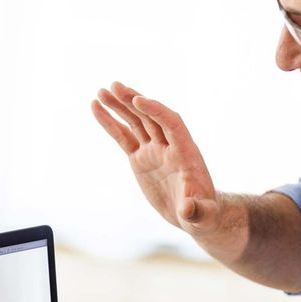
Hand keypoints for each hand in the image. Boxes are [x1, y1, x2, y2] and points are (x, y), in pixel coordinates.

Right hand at [91, 82, 246, 260]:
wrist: (195, 214)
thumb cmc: (203, 214)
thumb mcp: (202, 215)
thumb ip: (196, 211)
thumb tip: (188, 210)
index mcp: (186, 153)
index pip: (172, 124)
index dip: (157, 111)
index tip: (138, 100)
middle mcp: (169, 146)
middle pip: (151, 117)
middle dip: (133, 101)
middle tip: (114, 86)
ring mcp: (153, 150)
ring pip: (135, 122)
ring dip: (120, 106)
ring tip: (100, 91)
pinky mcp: (140, 158)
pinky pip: (123, 137)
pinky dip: (111, 123)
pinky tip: (96, 108)